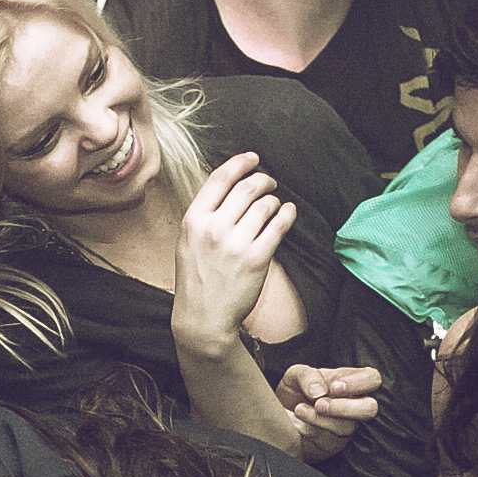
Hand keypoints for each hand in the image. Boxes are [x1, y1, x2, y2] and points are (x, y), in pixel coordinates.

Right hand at [173, 151, 295, 359]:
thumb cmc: (197, 279)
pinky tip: (288, 213)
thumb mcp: (188, 241)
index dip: (240, 163)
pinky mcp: (256, 259)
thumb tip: (231, 187)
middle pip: (247, 187)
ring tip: (275, 206)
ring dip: (274, 201)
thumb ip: (206, 215)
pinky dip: (287, 214)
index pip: (220, 178)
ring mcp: (235, 244)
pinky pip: (278, 226)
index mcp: (194, 220)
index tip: (253, 158)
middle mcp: (213, 228)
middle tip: (270, 183)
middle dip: (263, 180)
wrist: (203, 318)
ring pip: (265, 205)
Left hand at [275, 365, 383, 461]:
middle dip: (345, 407)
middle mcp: (354, 405)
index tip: (333, 388)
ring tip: (299, 409)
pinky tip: (297, 420)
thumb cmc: (295, 391)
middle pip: (370, 408)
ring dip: (321, 419)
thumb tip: (319, 392)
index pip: (372, 379)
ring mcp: (346, 427)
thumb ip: (308, 376)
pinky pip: (329, 441)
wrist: (279, 414)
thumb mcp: (296, 375)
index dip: (358, 383)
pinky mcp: (333, 445)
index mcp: (351, 381)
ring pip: (347, 428)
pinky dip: (311, 430)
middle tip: (320, 404)